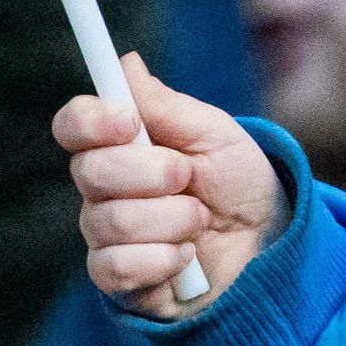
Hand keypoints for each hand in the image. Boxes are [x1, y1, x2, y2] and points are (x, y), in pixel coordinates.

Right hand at [59, 52, 286, 319]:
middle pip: (89, 172)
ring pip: (110, 220)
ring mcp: (106, 236)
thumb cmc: (240, 184)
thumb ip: (167, 106)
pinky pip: (116, 267)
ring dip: (172, 218)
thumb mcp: (217, 136)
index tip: (128, 122)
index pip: (74, 125)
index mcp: (121, 146)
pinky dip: (163, 258)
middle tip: (188, 176)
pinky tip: (186, 257)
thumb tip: (126, 64)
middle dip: (152, 172)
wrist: (271, 245)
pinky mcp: (117, 281)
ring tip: (199, 220)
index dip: (92, 121)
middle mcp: (103, 189)